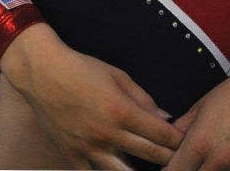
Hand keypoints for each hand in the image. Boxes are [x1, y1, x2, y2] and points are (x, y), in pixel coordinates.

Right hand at [0, 23, 184, 169]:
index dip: (177, 140)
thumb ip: (143, 98)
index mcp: (122, 111)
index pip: (160, 134)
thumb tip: (164, 116)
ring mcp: (89, 149)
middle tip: (179, 159)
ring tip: (152, 168)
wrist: (43, 72)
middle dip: (168, 158)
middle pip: (150, 155)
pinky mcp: (72, 157)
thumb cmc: (82, 68)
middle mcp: (108, 134)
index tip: (186, 142)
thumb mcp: (117, 75)